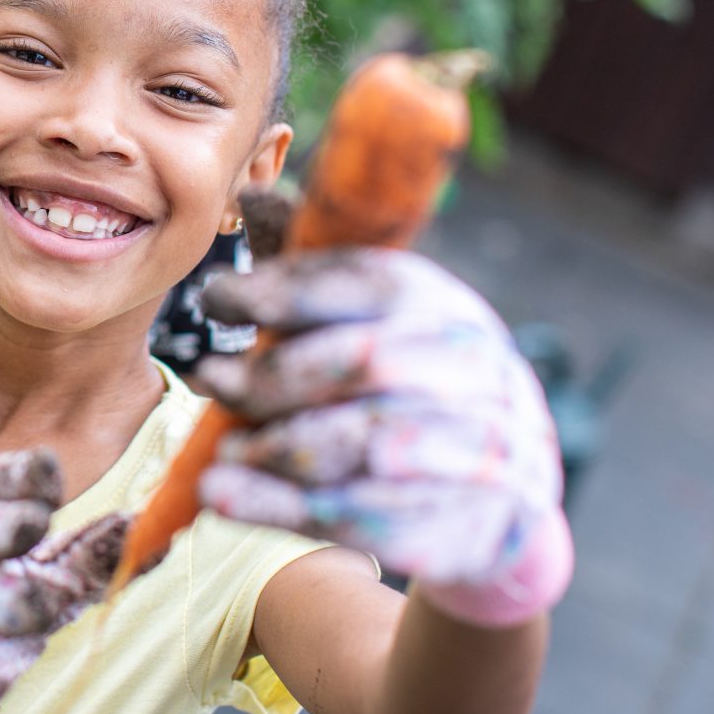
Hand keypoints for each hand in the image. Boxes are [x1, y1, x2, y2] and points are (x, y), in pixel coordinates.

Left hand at [194, 249, 565, 592]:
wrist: (505, 487)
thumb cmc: (412, 380)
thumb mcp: (375, 317)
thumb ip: (307, 269)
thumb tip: (248, 192)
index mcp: (439, 304)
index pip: (363, 282)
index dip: (284, 289)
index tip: (216, 296)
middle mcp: (467, 368)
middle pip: (359, 362)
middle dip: (272, 373)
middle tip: (207, 377)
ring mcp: (473, 447)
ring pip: (360, 442)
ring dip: (276, 445)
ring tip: (220, 450)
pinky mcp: (454, 521)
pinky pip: (358, 514)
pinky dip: (280, 506)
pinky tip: (222, 497)